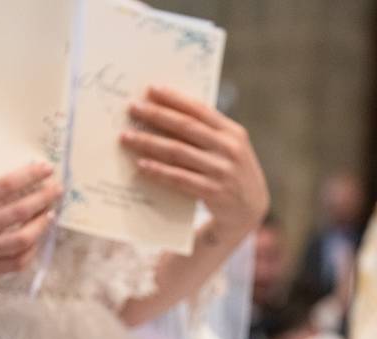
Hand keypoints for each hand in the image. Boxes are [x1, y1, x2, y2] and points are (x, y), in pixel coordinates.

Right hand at [0, 164, 61, 280]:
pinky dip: (31, 250)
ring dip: (41, 224)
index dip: (29, 177)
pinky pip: (15, 262)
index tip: (45, 169)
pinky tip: (36, 238)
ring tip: (50, 213)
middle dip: (43, 199)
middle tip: (56, 190)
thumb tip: (16, 184)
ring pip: (23, 239)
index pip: (4, 187)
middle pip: (19, 212)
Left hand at [120, 86, 269, 238]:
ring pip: (178, 152)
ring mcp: (221, 171)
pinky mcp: (213, 192)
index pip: (200, 110)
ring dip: (149, 143)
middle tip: (132, 108)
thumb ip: (207, 132)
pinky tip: (141, 165)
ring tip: (127, 137)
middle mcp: (229, 149)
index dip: (174, 99)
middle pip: (185, 127)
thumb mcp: (229, 147)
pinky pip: (179, 179)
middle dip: (156, 115)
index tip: (151, 90)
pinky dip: (158, 171)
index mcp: (232, 132)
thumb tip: (167, 113)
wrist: (250, 210)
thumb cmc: (231, 171)